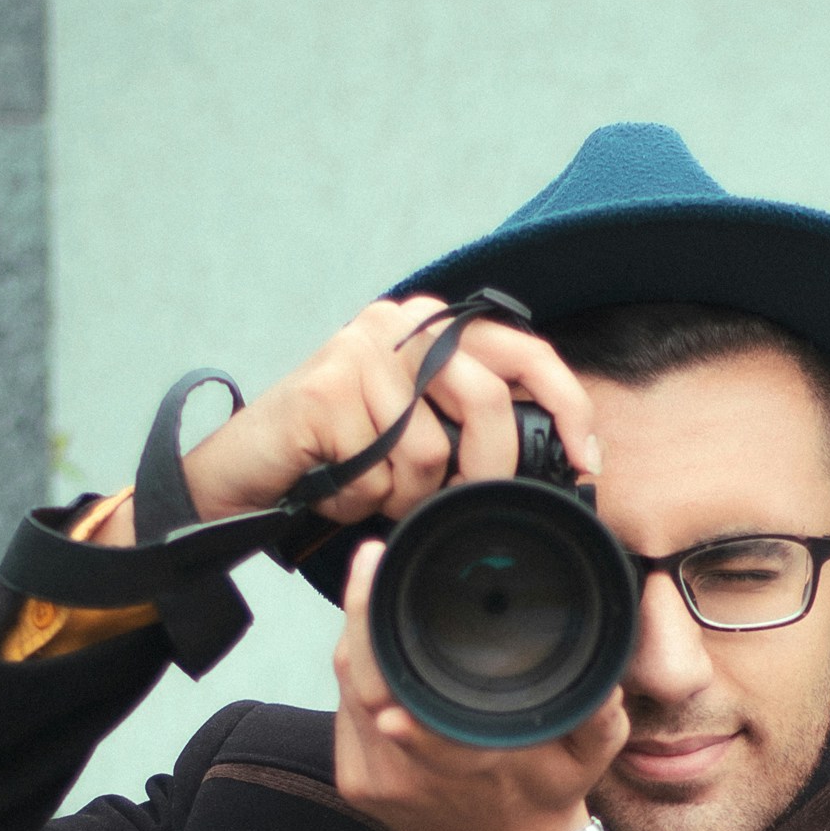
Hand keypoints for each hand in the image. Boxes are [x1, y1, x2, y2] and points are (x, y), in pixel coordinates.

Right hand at [87, 298, 601, 549]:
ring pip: (429, 453)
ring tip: (371, 491)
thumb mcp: (419, 437)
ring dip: (407, 496)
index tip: (587, 461)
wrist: (242, 474)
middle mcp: (397, 323)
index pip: (522, 351)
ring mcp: (357, 352)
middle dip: (487, 472)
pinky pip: (378, 473)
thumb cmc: (338, 461)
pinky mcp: (323, 391)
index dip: (566, 404)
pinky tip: (336, 489)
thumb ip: (472, 428)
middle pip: (487, 401)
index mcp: (431, 328)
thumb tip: (557, 462)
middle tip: (467, 507)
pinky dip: (363, 502)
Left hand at [333, 541, 628, 830]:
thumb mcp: (589, 761)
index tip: (376, 570)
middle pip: (360, 678)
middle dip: (360, 614)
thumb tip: (607, 685)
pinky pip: (344, 713)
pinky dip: (358, 675)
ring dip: (358, 639)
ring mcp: (374, 780)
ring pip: (347, 691)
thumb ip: (600, 720)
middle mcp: (407, 771)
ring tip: (374, 588)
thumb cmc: (545, 798)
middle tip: (372, 561)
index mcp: (461, 759)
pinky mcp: (355, 783)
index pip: (398, 687)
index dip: (374, 627)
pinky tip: (373, 644)